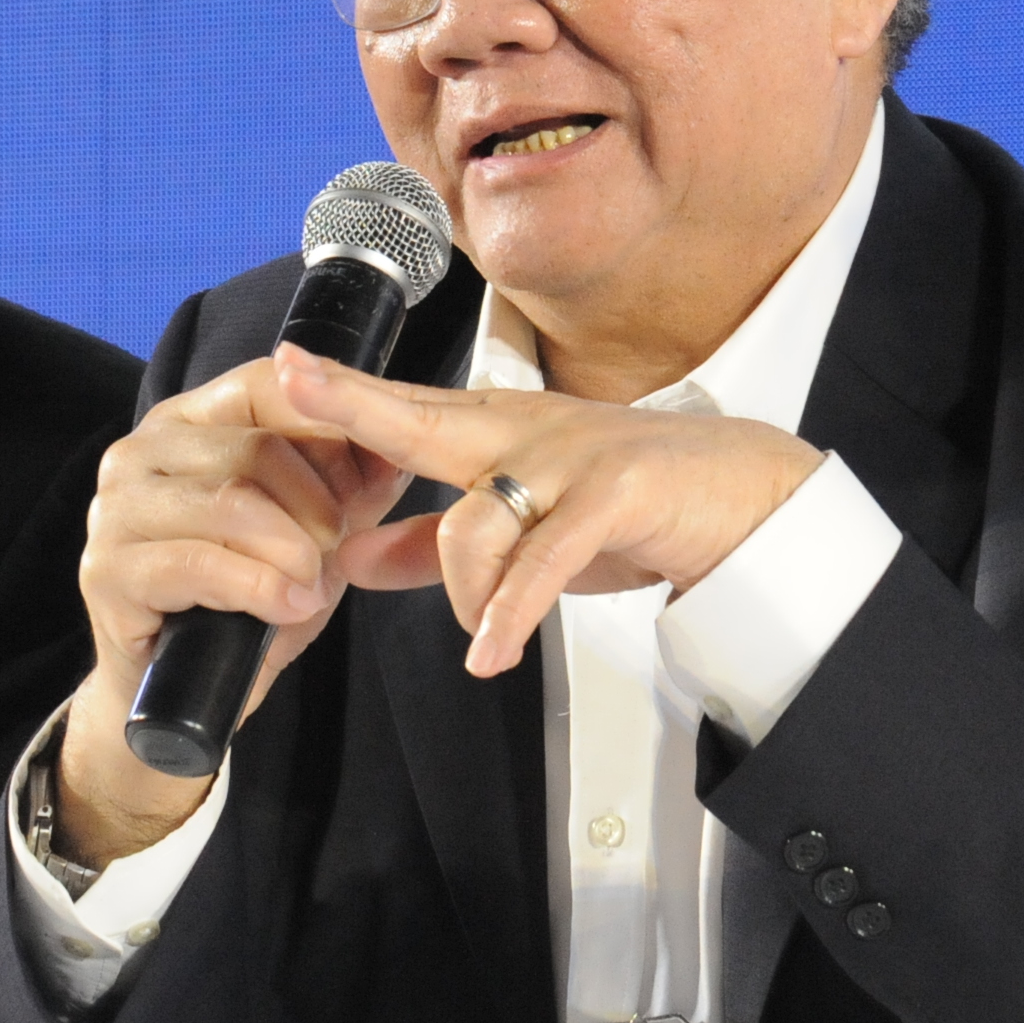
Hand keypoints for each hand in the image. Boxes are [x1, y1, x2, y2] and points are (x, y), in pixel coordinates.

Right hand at [54, 357, 413, 864]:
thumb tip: (399, 439)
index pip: (269, 383)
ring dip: (293, 554)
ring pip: (233, 504)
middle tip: (333, 552)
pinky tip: (288, 608)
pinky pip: (200, 564)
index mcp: (190, 420)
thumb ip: (354, 476)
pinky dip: (260, 588)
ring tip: (310, 586)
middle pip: (258, 449)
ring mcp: (115, 509)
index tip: (369, 483)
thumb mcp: (316, 526)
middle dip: (318, 509)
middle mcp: (141, 450)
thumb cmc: (251, 597)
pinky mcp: (107, 571)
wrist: (188, 693)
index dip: (334, 429)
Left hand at [273, 341, 823, 677]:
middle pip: (422, 420)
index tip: (280, 370)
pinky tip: (491, 652)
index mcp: (497, 433)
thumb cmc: (630, 507)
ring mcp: (570, 458)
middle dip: (353, 405)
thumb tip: (352, 561)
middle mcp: (525, 432)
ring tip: (483, 638)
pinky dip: (509, 613)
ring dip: (464, 596)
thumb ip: (432, 547)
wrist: (743, 496)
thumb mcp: (523, 528)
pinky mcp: (615, 496)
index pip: (404, 412)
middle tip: (290, 384)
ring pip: (474, 522)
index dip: (340, 395)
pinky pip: (542, 560)